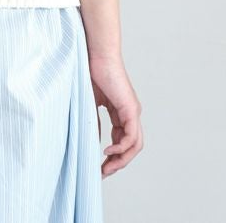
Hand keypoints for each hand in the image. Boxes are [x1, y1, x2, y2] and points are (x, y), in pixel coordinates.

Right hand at [88, 54, 142, 177]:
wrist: (95, 53)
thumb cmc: (90, 71)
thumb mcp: (90, 103)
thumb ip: (93, 121)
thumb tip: (93, 142)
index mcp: (121, 112)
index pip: (122, 140)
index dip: (113, 156)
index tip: (99, 166)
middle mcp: (130, 113)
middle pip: (132, 147)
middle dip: (118, 163)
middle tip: (103, 173)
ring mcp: (132, 111)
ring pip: (135, 145)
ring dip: (122, 160)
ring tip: (106, 167)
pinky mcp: (130, 108)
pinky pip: (131, 136)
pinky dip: (121, 148)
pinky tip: (107, 151)